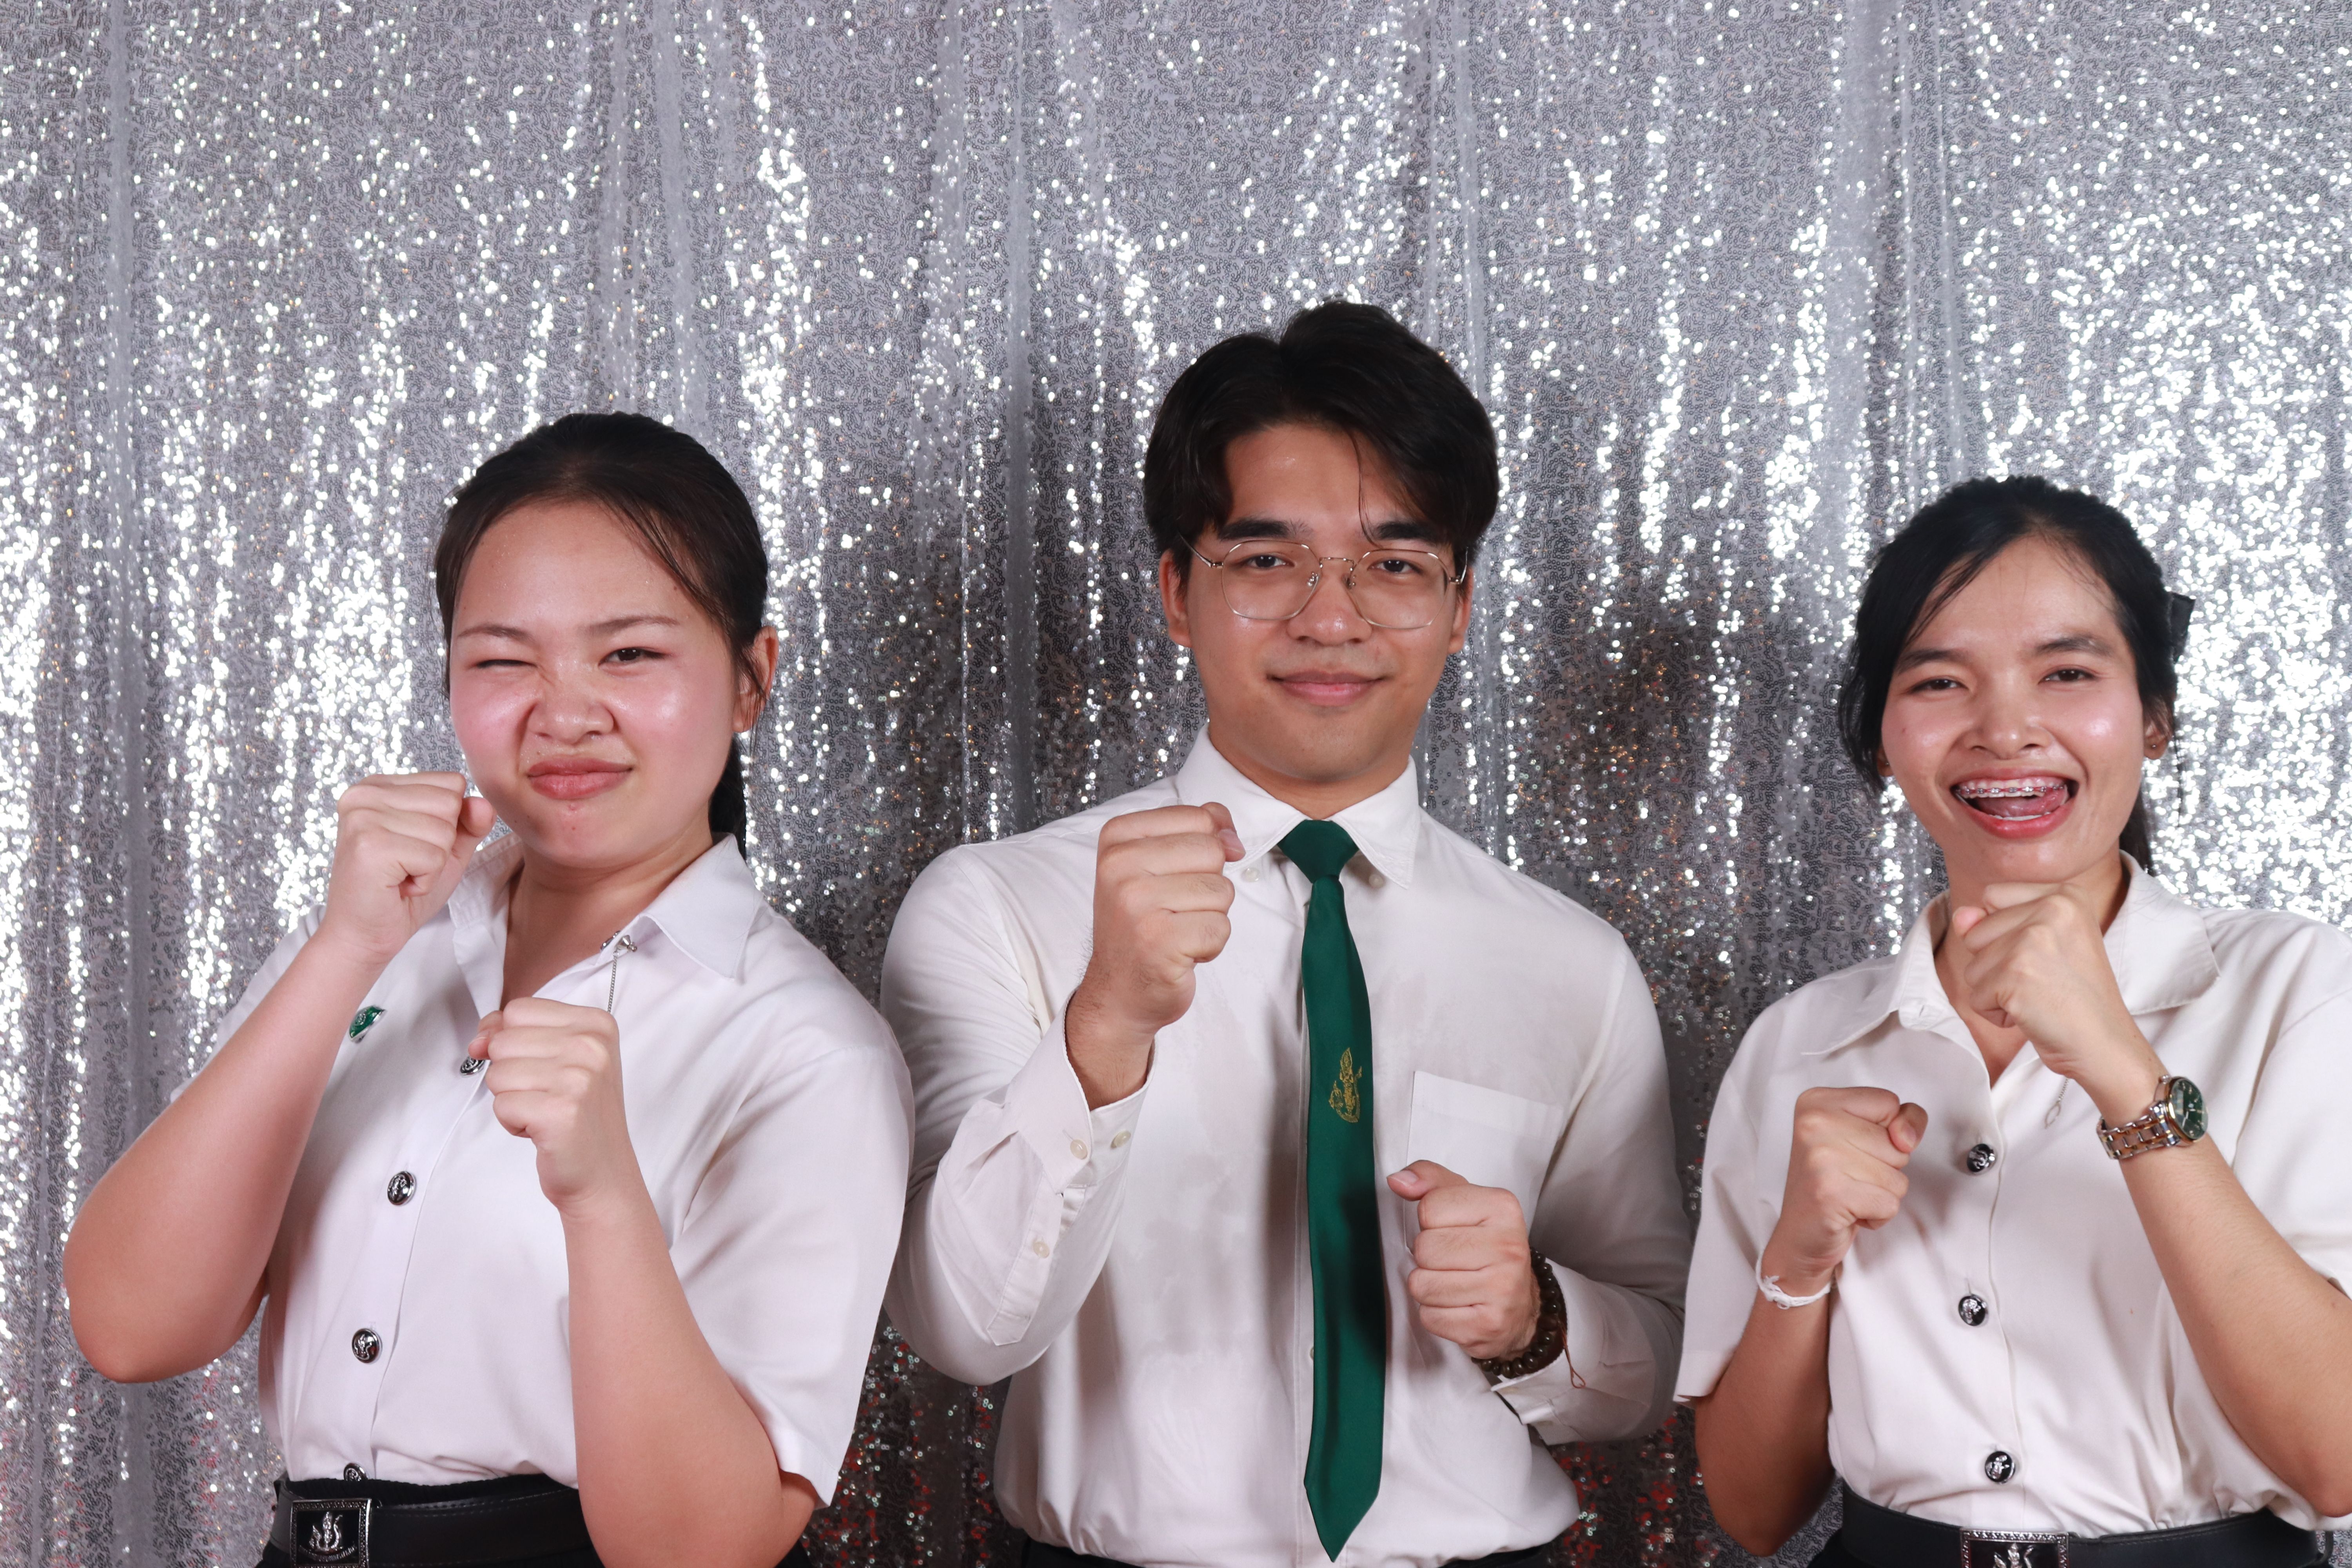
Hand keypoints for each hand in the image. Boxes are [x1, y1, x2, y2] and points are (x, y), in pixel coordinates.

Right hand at [318, 773, 495, 966]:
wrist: (364, 935)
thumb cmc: (402, 891)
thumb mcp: (446, 849)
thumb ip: (469, 822)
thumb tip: (484, 803)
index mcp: (379, 786)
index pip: (451, 783)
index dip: (447, 824)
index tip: (412, 847)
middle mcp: (364, 793)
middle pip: (450, 802)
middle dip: (441, 843)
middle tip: (407, 865)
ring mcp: (363, 816)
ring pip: (444, 830)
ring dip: (433, 864)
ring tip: (401, 875)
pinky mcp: (369, 845)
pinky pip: (433, 856)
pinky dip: (425, 880)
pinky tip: (397, 886)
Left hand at [470, 998, 639, 1213]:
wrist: (603, 1173)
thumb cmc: (579, 1115)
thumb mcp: (559, 1058)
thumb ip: (516, 1034)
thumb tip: (478, 1040)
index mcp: (597, 1023)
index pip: (519, 1010)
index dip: (510, 1039)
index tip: (536, 1066)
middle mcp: (592, 1046)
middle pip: (504, 1040)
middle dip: (511, 1073)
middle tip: (545, 1095)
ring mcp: (579, 1078)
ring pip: (498, 1073)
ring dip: (511, 1099)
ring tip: (544, 1112)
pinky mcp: (560, 1112)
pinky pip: (501, 1105)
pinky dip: (512, 1123)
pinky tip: (540, 1130)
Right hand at [1062, 802, 1243, 1103]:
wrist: (1119, 992)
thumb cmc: (1142, 925)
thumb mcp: (1159, 864)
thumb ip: (1197, 832)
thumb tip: (1232, 837)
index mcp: (1117, 837)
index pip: (1199, 817)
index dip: (1207, 848)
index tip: (1178, 877)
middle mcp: (1120, 867)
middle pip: (1213, 851)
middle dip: (1208, 885)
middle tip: (1175, 910)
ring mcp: (1136, 904)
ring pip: (1221, 890)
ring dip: (1210, 917)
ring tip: (1176, 931)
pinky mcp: (1158, 941)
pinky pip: (1221, 928)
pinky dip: (1210, 945)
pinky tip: (1180, 953)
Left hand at [1387, 1161, 1539, 1359]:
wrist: (1520, 1303)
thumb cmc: (1485, 1247)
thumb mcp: (1464, 1202)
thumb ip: (1430, 1181)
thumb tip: (1398, 1181)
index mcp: (1502, 1207)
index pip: (1430, 1208)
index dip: (1430, 1221)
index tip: (1453, 1229)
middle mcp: (1508, 1247)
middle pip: (1424, 1248)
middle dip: (1428, 1257)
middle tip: (1453, 1261)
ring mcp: (1502, 1289)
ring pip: (1421, 1285)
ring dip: (1429, 1287)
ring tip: (1455, 1283)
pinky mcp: (1488, 1326)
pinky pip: (1429, 1317)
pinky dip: (1436, 1314)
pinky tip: (1459, 1306)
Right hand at [1761, 1087, 1928, 1296]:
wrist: (1800, 1234)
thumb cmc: (1835, 1182)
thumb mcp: (1866, 1137)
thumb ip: (1899, 1122)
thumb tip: (1907, 1137)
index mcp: (1817, 1101)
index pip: (1888, 1102)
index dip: (1887, 1131)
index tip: (1855, 1147)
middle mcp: (1814, 1123)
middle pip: (1897, 1142)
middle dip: (1885, 1166)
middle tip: (1849, 1175)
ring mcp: (1820, 1157)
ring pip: (1897, 1176)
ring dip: (1882, 1193)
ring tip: (1850, 1192)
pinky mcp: (1831, 1193)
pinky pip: (1890, 1203)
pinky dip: (1878, 1215)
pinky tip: (1850, 1211)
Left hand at [1949, 883, 2162, 1120]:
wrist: (2105, 1045)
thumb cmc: (2075, 997)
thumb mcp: (2041, 945)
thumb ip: (1995, 921)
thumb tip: (1961, 915)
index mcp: (2065, 895)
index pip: (1992, 896)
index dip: (2003, 932)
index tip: (2043, 954)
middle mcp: (2052, 908)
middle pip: (1976, 931)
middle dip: (1997, 964)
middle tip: (2043, 980)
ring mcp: (2033, 940)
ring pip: (1972, 965)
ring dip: (1996, 990)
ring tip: (2038, 997)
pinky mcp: (2015, 974)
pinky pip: (1975, 997)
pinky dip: (1996, 1014)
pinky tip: (2032, 1014)